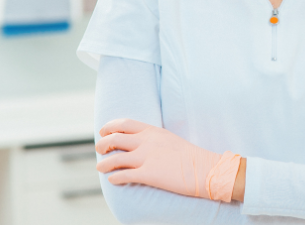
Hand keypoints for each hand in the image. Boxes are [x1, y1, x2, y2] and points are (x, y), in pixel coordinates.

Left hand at [95, 118, 240, 201]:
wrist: (205, 168)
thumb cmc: (190, 156)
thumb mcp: (169, 139)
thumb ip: (153, 139)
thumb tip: (139, 144)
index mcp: (153, 131)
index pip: (124, 123)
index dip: (110, 127)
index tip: (104, 131)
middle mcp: (146, 142)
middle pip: (115, 138)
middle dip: (102, 144)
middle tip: (99, 149)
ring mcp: (146, 158)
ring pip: (114, 159)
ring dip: (104, 164)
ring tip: (100, 167)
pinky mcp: (148, 174)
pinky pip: (123, 176)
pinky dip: (114, 178)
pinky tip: (113, 180)